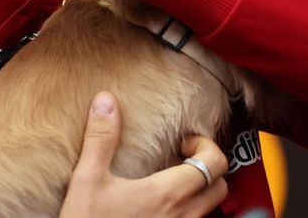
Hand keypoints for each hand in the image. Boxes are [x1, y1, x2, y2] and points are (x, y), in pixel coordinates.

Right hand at [60, 92, 228, 217]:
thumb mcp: (88, 180)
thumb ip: (101, 139)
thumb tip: (106, 102)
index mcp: (168, 194)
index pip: (215, 163)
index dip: (206, 145)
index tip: (183, 142)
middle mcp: (182, 217)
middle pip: (219, 186)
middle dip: (207, 168)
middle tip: (180, 160)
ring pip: (209, 209)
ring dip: (198, 192)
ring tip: (170, 183)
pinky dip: (189, 212)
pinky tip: (160, 208)